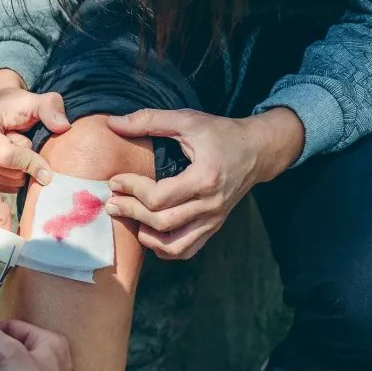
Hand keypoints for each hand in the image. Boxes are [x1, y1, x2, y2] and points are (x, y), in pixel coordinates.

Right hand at [0, 69, 70, 193]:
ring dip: (21, 171)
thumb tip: (63, 126)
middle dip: (26, 163)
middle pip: (9, 173)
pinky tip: (13, 161)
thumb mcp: (35, 101)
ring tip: (17, 150)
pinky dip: (15, 178)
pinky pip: (3, 188)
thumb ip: (51, 108)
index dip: (31, 163)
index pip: (7, 157)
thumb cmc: (17, 106)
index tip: (49, 170)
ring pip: (8, 183)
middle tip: (24, 143)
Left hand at [104, 107, 304, 259]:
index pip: (159, 197)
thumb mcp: (188, 120)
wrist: (259, 151)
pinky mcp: (213, 227)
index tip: (115, 181)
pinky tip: (149, 233)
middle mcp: (211, 204)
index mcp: (205, 178)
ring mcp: (213, 219)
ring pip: (173, 245)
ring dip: (146, 237)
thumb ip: (149, 120)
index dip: (132, 190)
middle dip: (131, 212)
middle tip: (112, 202)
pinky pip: (186, 250)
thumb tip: (112, 123)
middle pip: (161, 222)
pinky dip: (164, 249)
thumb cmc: (222, 134)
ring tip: (130, 220)